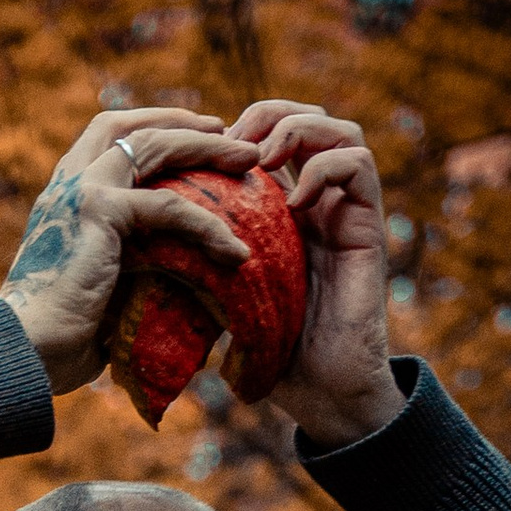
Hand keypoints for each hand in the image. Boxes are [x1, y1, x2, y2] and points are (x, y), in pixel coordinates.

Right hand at [0, 106, 264, 395]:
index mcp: (63, 196)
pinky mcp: (100, 213)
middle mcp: (69, 183)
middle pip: (133, 128)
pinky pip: (167, 207)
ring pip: (156, 147)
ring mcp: (82, 191)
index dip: (152, 130)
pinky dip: (206, 225)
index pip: (109, 140)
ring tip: (249, 157)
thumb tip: (173, 284)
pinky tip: (235, 249)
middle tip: (226, 129)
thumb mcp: (96, 291)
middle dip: (184, 124)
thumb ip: (127, 269)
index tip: (191, 138)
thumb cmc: (54, 341)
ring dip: (208, 147)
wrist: (21, 351)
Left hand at [228, 96, 403, 448]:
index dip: (237, 130)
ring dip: (297, 130)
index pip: (269, 137)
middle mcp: (319, 202)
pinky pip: (359, 167)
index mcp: (284, 211)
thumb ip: (200, 263)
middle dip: (267, 116)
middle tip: (233, 144)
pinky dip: (325, 168)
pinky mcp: (368, 228)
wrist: (321, 394)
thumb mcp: (223, 297)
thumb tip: (141, 246)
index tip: (205, 154)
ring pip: (338, 130)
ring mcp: (346, 212)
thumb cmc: (272, 353)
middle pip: (304, 117)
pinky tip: (294, 202)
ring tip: (263, 161)